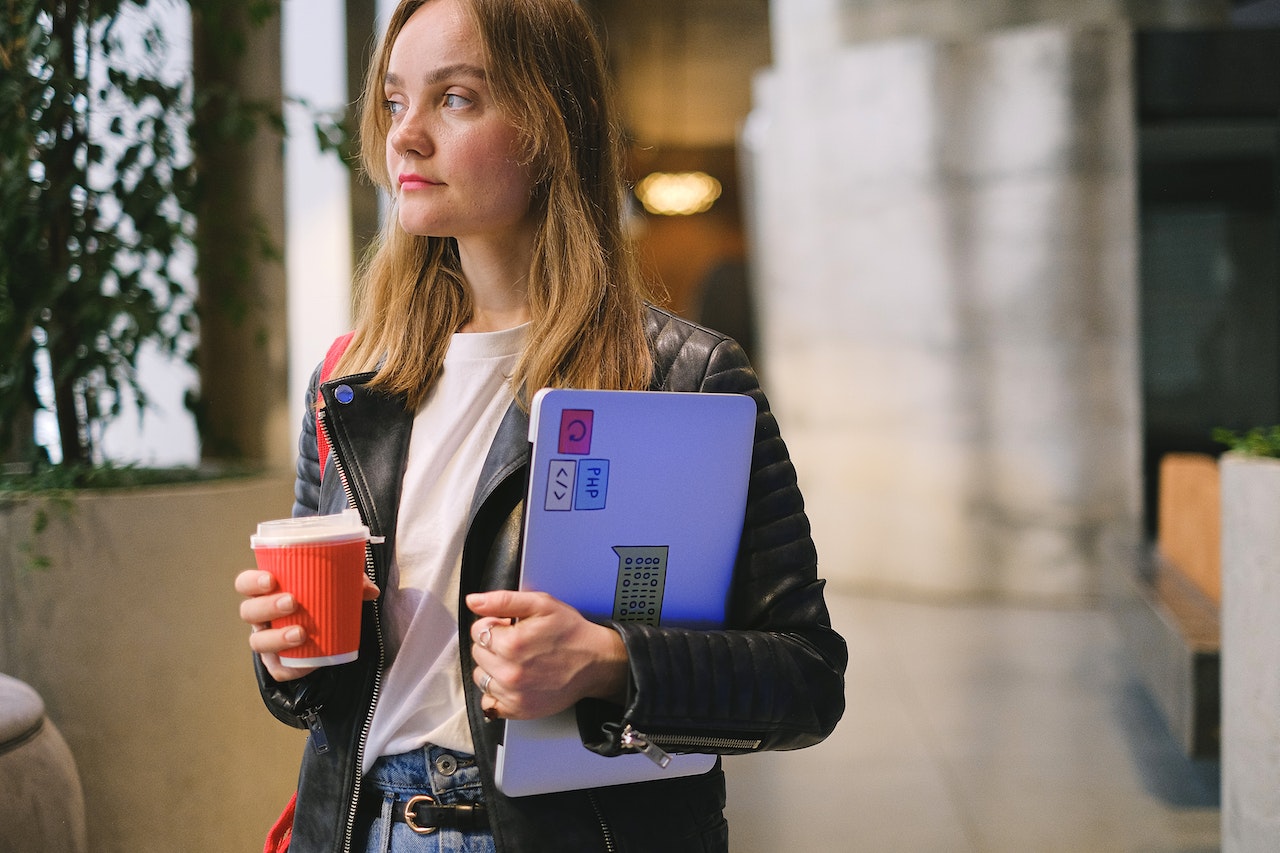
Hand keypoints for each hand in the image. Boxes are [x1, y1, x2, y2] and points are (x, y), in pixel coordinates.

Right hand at [234, 569, 379, 682]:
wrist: (327, 634)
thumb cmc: (323, 600)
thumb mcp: (337, 586)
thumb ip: (352, 582)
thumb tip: (371, 590)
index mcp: (267, 592)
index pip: (245, 583)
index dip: (252, 582)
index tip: (272, 579)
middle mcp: (261, 616)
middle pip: (249, 612)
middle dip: (267, 606)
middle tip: (292, 602)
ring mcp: (267, 640)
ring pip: (258, 642)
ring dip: (276, 637)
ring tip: (300, 633)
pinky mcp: (279, 663)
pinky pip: (278, 670)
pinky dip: (291, 668)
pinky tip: (306, 662)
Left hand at [467, 590, 627, 720]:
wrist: (596, 662)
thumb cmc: (571, 633)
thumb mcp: (541, 604)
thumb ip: (503, 601)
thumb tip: (474, 601)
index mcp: (512, 644)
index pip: (478, 630)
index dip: (494, 624)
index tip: (510, 627)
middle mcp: (509, 672)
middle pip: (478, 653)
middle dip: (493, 645)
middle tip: (518, 643)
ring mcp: (513, 694)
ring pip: (481, 677)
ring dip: (493, 668)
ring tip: (517, 661)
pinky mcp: (519, 710)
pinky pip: (490, 703)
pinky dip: (497, 693)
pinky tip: (514, 681)